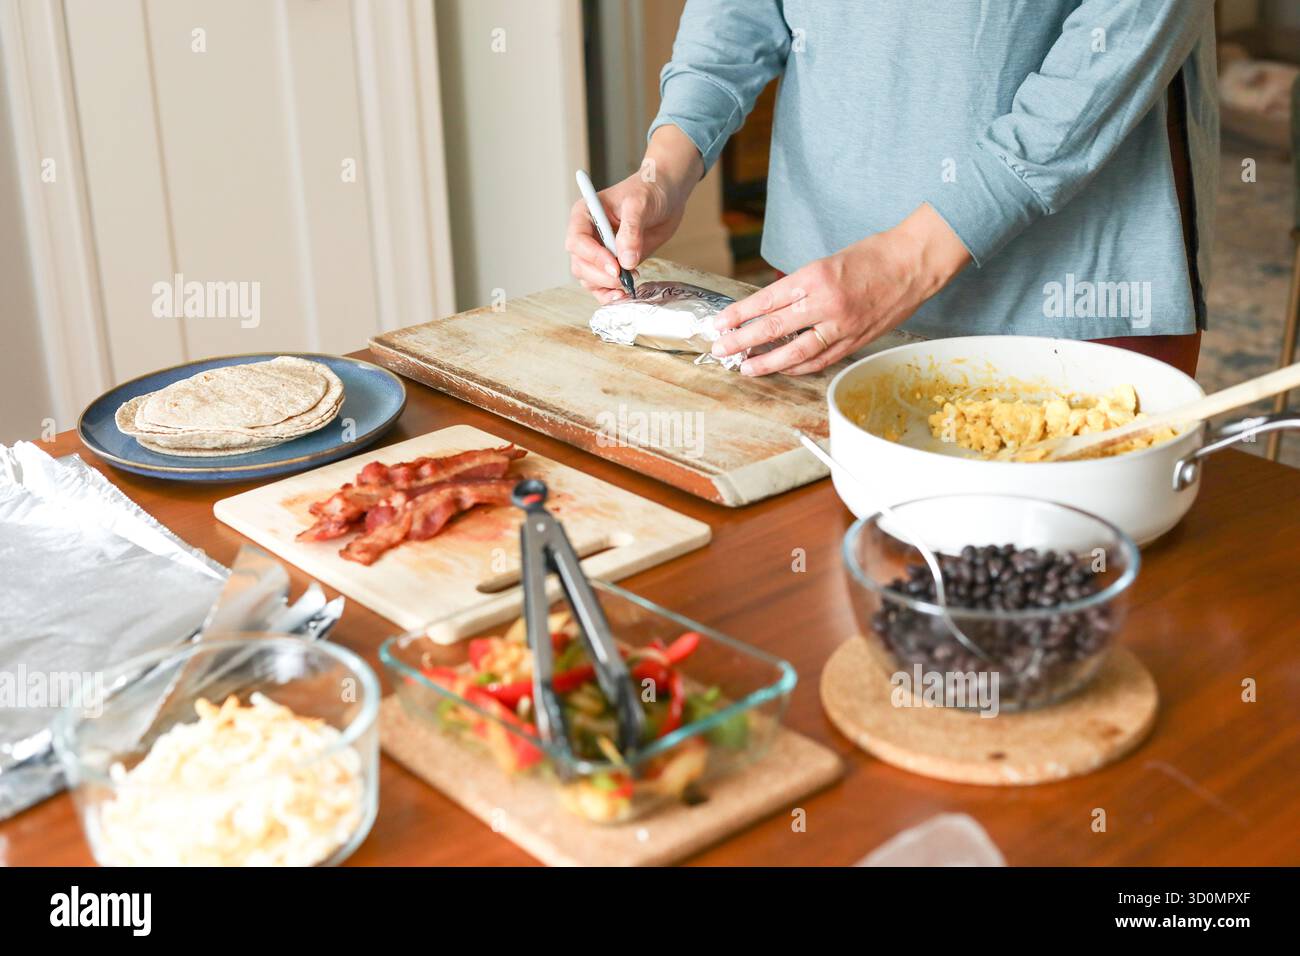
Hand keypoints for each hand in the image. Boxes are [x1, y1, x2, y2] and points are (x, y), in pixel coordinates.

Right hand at [565, 125, 701, 302]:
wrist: (666, 194)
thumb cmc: (649, 190)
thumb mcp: (640, 204)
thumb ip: (631, 231)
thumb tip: (626, 261)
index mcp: (585, 214)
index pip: (577, 241)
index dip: (593, 256)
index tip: (615, 266)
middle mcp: (588, 235)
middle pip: (580, 264)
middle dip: (601, 276)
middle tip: (624, 279)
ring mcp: (599, 251)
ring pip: (589, 278)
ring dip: (605, 288)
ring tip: (628, 286)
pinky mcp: (613, 264)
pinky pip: (603, 285)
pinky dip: (611, 293)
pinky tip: (625, 295)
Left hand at [711, 204, 971, 375]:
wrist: (915, 262)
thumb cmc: (873, 255)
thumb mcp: (828, 260)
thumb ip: (801, 285)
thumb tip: (772, 306)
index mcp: (815, 277)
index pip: (767, 300)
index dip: (740, 314)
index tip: (720, 323)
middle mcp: (826, 303)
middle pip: (774, 328)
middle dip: (743, 340)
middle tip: (721, 349)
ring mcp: (842, 326)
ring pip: (796, 353)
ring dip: (767, 362)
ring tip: (747, 367)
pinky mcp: (856, 340)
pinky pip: (821, 360)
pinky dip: (799, 367)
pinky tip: (782, 369)